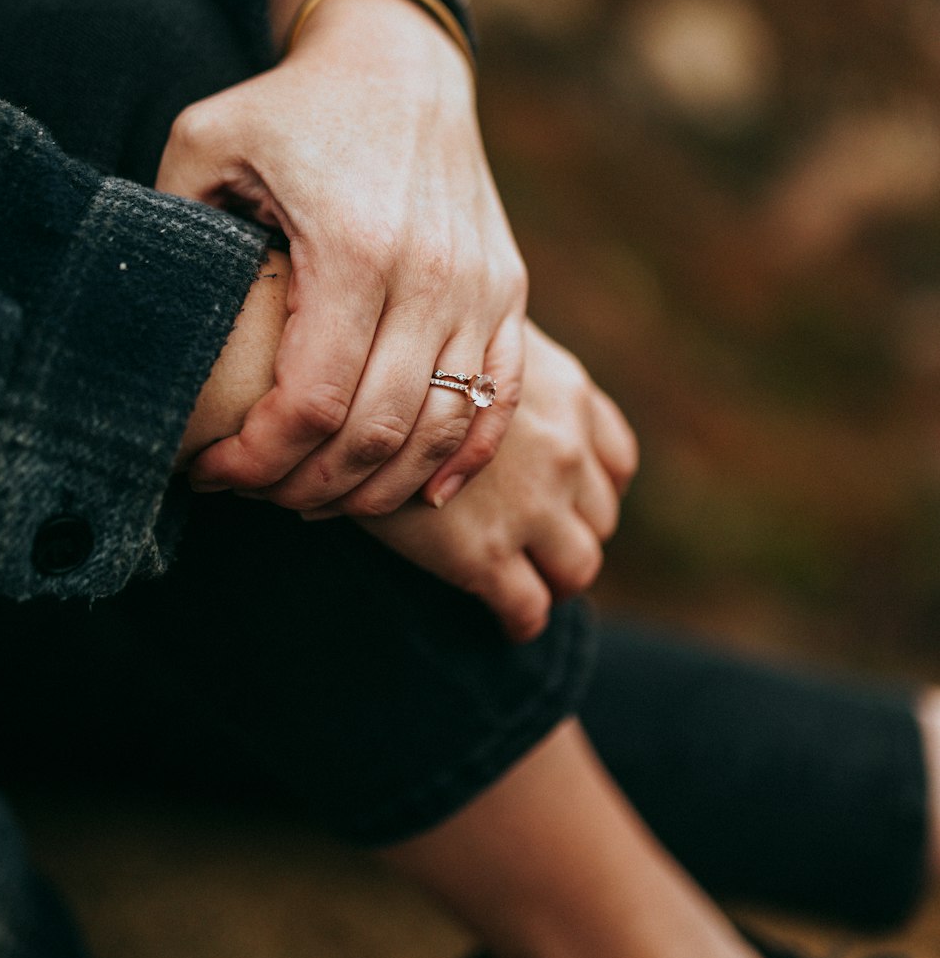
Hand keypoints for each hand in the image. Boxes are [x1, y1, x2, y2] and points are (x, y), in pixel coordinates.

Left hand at [157, 0, 527, 515]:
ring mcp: (480, 286)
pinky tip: (423, 492)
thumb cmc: (289, 107)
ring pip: (442, 431)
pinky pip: (503, 397)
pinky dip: (466, 456)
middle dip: (307, 487)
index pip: (311, 404)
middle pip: (377, 434)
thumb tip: (143, 323)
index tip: (211, 469)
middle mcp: (431, 275)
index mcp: (353, 248)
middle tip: (257, 491)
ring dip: (380, 487)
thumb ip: (171, 227)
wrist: (398, 60)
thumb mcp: (204, 143)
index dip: (256, 460)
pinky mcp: (508, 289)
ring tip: (319, 496)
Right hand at [359, 322, 638, 642]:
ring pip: (579, 566)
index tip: (569, 501)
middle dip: (575, 535)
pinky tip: (506, 623)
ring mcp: (532, 506)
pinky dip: (523, 620)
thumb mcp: (464, 334)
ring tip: (530, 588)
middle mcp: (564, 448)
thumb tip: (470, 391)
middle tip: (543, 549)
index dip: (593, 488)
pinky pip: (528, 607)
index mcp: (565, 394)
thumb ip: (491, 370)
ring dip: (557, 578)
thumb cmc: (388, 345)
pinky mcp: (485, 555)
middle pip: (601, 516)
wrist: (344, 389)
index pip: (614, 459)